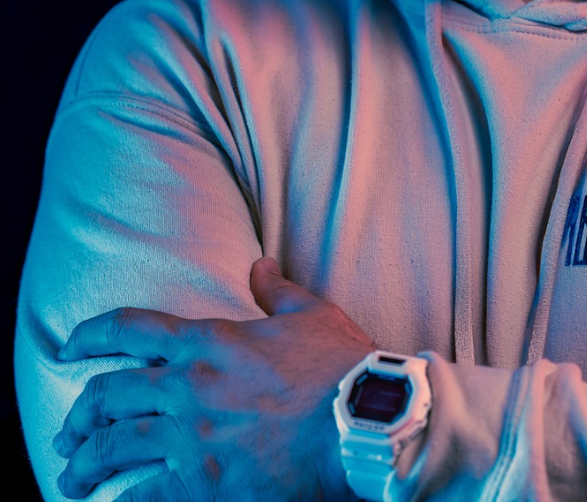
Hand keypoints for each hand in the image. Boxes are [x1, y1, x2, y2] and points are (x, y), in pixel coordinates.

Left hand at [53, 257, 375, 500]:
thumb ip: (277, 289)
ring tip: (72, 476)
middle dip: (80, 412)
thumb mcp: (310, 314)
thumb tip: (260, 265)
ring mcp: (191, 437)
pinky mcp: (202, 484)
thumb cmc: (339, 365)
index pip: (132, 328)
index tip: (69, 346)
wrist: (360, 422)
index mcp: (210, 340)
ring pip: (113, 447)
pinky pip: (143, 497)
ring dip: (84, 463)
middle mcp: (189, 385)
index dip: (91, 334)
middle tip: (69, 427)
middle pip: (108, 394)